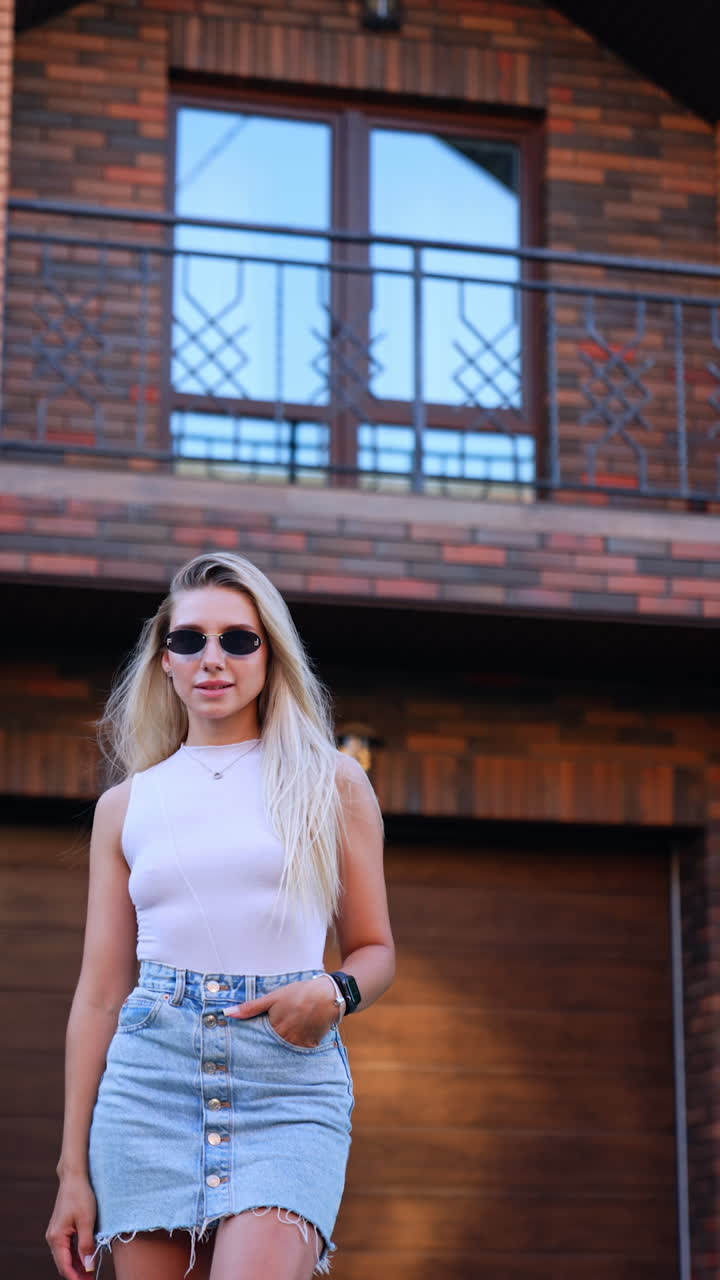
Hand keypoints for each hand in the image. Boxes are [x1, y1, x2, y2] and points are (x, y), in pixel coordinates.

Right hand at [46, 1173, 96, 1277]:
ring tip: (90, 1273)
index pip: (64, 1266)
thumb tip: (88, 1267)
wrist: (74, 1177)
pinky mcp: (61, 1228)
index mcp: (57, 1237)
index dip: (76, 1277)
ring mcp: (56, 1233)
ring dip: (77, 1266)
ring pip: (65, 1256)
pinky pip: (67, 1247)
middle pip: (63, 1263)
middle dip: (76, 1274)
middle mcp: (53, 1237)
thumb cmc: (81, 1196)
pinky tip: (85, 1259)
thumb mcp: (87, 1221)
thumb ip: (86, 1245)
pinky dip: (75, 1255)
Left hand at [224, 978, 338, 1046]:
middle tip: (264, 1046)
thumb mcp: (273, 997)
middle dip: (266, 1047)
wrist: (328, 994)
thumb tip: (227, 1013)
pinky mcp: (310, 1046)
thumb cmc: (299, 993)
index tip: (245, 1048)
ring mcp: (299, 1045)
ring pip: (284, 1051)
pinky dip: (295, 1047)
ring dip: (281, 1048)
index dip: (253, 1042)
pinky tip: (296, 1037)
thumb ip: (251, 1008)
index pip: (258, 1042)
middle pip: (270, 1048)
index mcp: (275, 1029)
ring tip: (281, 1042)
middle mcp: (286, 1040)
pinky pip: (299, 1052)